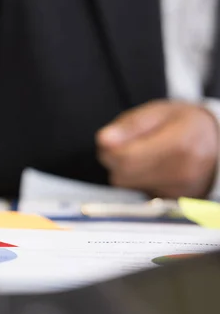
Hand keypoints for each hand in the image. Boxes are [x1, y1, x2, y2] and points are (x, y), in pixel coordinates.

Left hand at [97, 100, 218, 198]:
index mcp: (180, 145)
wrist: (216, 143)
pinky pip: (137, 191)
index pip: (125, 158)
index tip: (113, 138)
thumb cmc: (184, 123)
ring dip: (125, 170)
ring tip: (145, 153)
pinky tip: (152, 167)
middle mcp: (183, 173)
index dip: (110, 149)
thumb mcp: (158, 112)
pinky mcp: (173, 201)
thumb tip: (104, 140)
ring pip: (126, 185)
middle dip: (116, 158)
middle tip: (131, 143)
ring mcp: (180, 191)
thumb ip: (130, 126)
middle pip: (122, 174)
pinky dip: (137, 180)